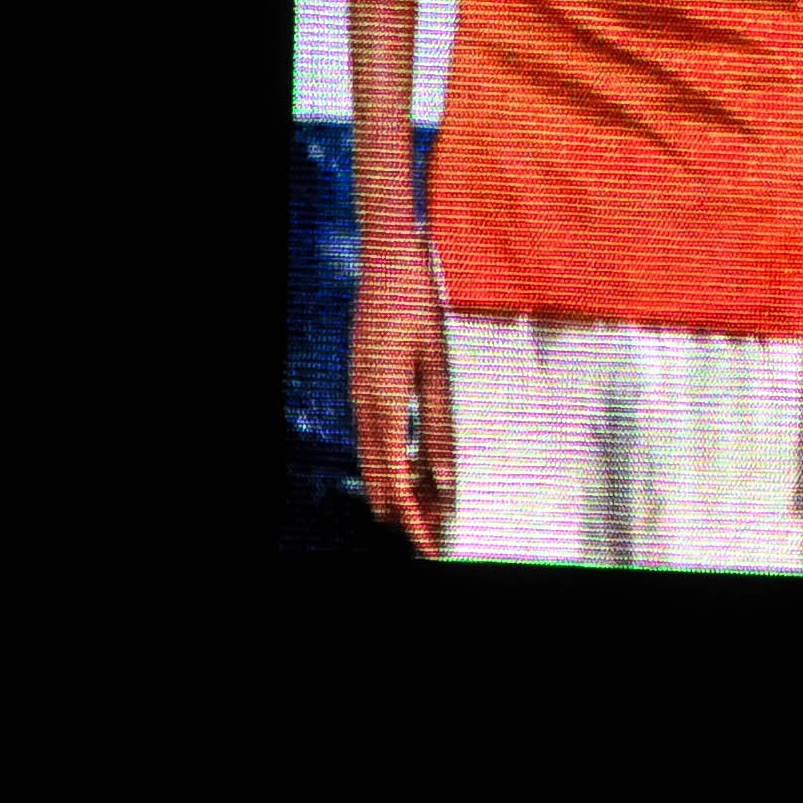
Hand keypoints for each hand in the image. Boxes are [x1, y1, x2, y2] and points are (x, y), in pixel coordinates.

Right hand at [348, 233, 454, 556]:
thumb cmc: (419, 304)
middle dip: (403, 511)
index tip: (427, 544)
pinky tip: (413, 464)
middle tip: (431, 534)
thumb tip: (443, 478)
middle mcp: (364, 404)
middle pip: (377, 478)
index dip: (411, 517)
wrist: (387, 259)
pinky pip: (372, 436)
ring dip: (397, 488)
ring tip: (427, 509)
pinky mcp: (362, 383)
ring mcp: (359, 393)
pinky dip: (391, 461)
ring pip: (372, 460)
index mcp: (384, 403)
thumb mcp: (438, 363)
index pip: (395, 480)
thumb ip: (440, 423)